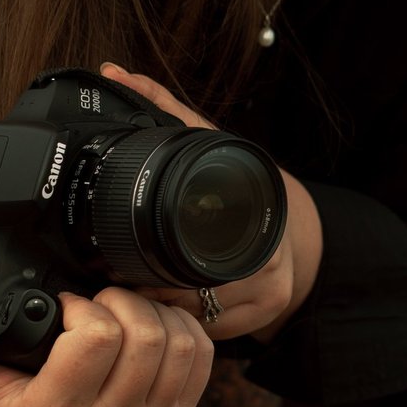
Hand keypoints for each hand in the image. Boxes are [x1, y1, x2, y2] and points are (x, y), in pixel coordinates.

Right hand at [0, 285, 211, 406]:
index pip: (99, 336)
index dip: (83, 305)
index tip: (66, 305)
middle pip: (148, 333)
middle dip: (122, 300)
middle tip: (98, 303)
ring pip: (180, 342)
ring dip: (155, 312)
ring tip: (123, 313)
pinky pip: (201, 359)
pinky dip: (184, 330)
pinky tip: (151, 327)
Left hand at [99, 63, 322, 343]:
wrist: (292, 214)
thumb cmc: (237, 178)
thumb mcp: (204, 138)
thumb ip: (160, 106)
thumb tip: (114, 73)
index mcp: (251, 208)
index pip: (190, 252)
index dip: (149, 265)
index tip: (116, 264)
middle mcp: (268, 255)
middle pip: (192, 292)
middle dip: (151, 289)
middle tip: (117, 282)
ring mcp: (272, 291)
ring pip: (200, 318)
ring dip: (164, 310)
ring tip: (136, 296)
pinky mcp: (266, 317)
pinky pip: (212, 333)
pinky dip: (185, 324)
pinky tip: (167, 311)